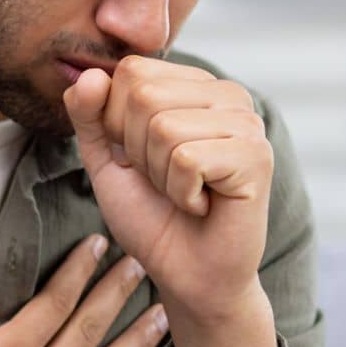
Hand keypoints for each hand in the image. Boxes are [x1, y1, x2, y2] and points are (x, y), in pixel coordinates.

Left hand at [63, 55, 270, 318]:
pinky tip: (203, 205)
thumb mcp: (107, 160)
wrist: (189, 275)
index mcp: (195, 84)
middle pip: (145, 96)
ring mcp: (248, 123)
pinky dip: (182, 194)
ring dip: (160, 176)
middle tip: (166, 181)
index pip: (132, 71)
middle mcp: (227, 94)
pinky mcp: (257, 156)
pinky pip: (187, 159)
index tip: (144, 160)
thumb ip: (90, 115)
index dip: (118, 124)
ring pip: (164, 128)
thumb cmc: (152, 216)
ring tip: (186, 194)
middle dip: (138, 151)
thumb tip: (89, 75)